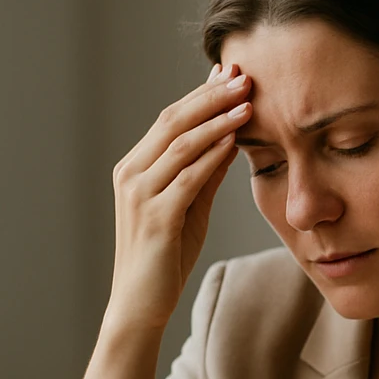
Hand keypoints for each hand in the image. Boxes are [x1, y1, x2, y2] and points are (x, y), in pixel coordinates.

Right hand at [105, 62, 254, 332]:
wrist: (140, 305)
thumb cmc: (166, 257)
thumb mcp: (191, 207)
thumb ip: (207, 172)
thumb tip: (231, 136)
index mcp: (135, 168)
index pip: (171, 119)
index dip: (202, 93)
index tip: (231, 73)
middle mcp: (131, 174)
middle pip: (173, 121)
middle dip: (211, 95)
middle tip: (243, 74)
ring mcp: (140, 195)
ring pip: (180, 144)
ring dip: (216, 119)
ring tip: (247, 99)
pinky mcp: (155, 218)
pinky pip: (187, 178)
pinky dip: (211, 155)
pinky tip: (234, 139)